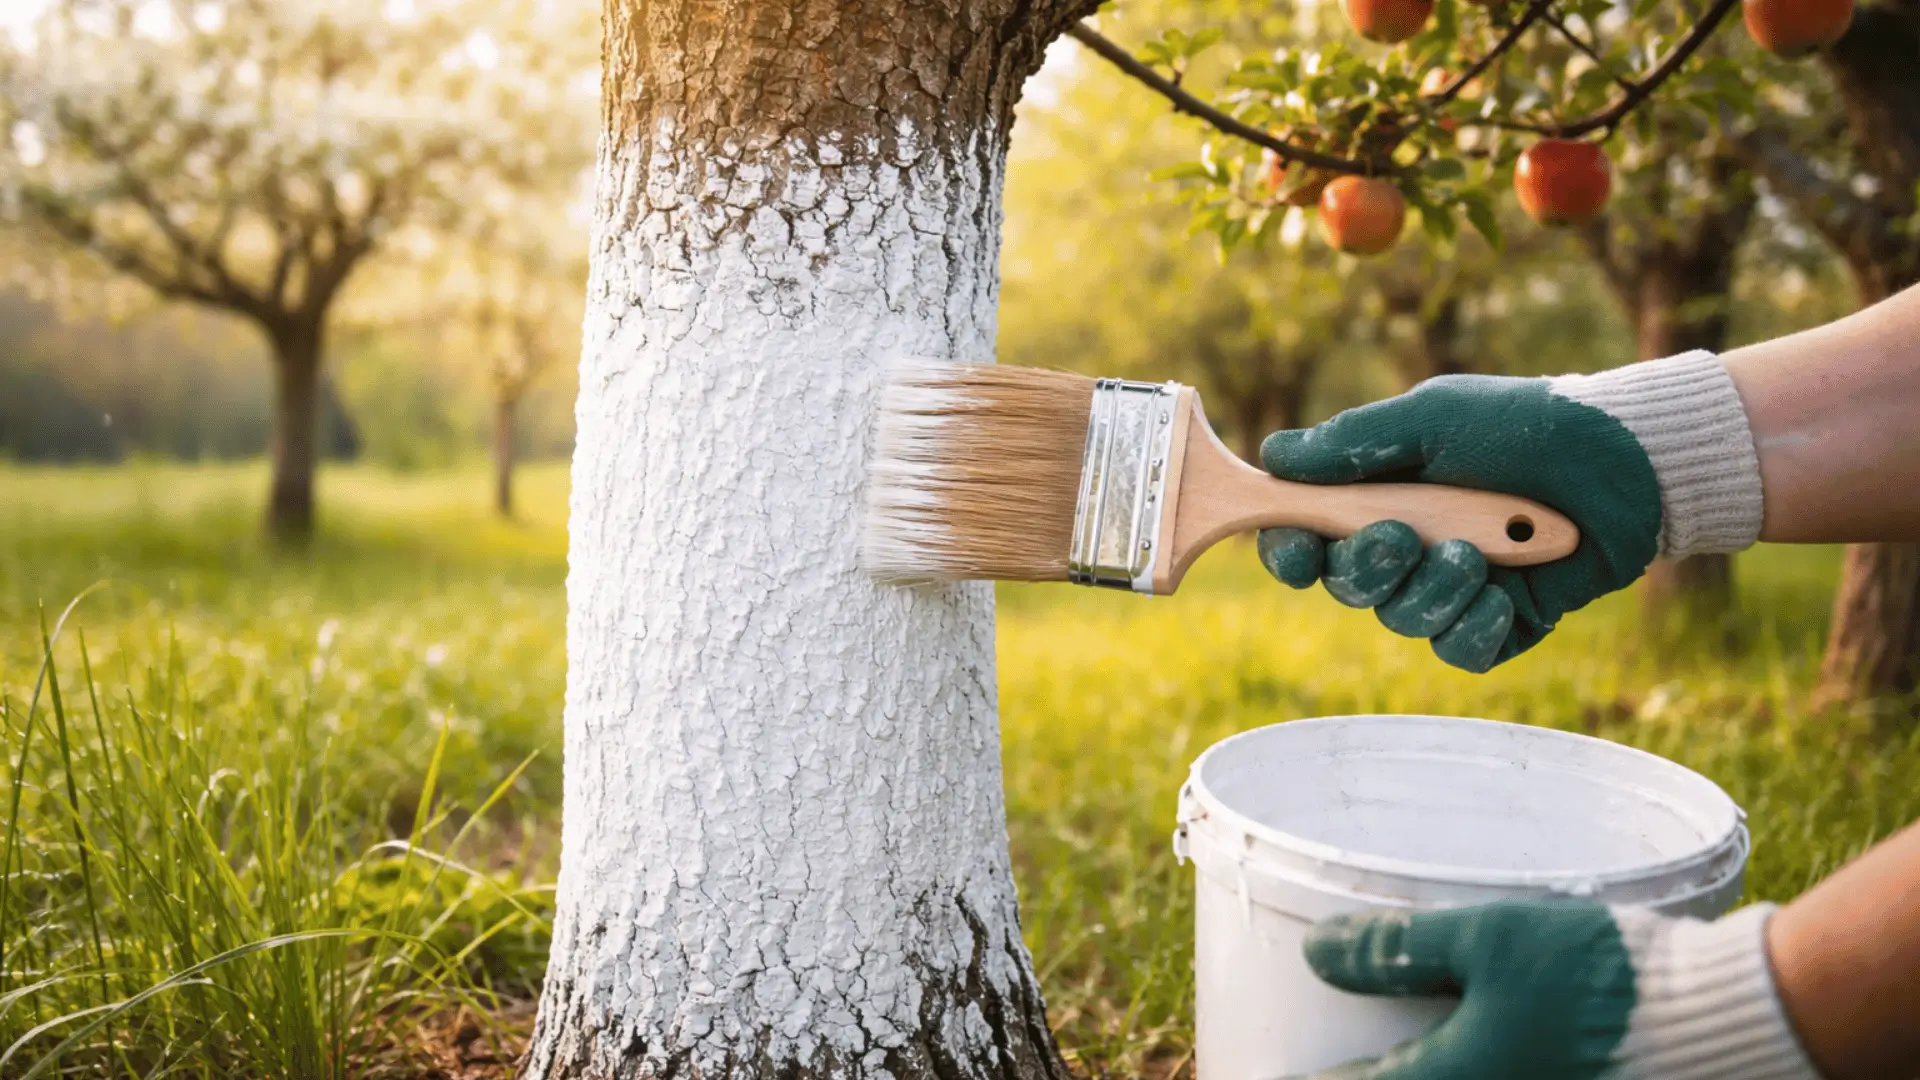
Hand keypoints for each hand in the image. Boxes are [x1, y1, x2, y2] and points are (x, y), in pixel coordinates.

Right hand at [1256, 356, 1763, 671]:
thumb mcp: (1433, 418)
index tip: (1302, 546)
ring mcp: (1451, 587)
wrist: (1626, 461)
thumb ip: (1353, 442)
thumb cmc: (1526, 426)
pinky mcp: (1498, 621)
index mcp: (1377, 496)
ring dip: (1431, 588)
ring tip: (1476, 553)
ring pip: (1401, 619)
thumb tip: (1274, 456)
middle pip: (1346, 586)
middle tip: (1402, 536)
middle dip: (1366, 566)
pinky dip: (1473, 625)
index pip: (1308, 540)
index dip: (1293, 552)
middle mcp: (1407, 545)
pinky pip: (1457, 649)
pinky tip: (1502, 595)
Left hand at [1285, 901, 1816, 1079]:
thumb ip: (1400, 948)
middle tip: (1314, 1047)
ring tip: (1376, 1043)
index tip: (1257, 1061)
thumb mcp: (1493, 938)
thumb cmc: (1607, 978)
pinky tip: (1454, 1030)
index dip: (1294, 1077)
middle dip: (1353, 1070)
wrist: (1735, 1019)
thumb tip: (1317, 954)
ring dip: (1403, 1066)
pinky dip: (1453, 1062)